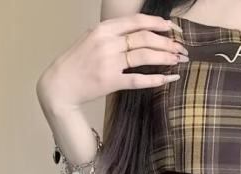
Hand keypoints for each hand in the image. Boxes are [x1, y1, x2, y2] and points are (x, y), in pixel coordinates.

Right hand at [36, 13, 186, 114]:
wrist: (60, 85)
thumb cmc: (77, 62)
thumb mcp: (91, 39)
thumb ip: (111, 34)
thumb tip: (135, 33)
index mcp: (103, 29)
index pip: (136, 22)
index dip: (157, 23)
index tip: (171, 28)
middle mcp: (107, 43)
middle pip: (144, 38)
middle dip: (167, 43)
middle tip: (181, 48)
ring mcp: (109, 62)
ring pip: (144, 56)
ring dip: (165, 58)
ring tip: (179, 61)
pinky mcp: (111, 82)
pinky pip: (138, 80)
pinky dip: (156, 79)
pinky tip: (169, 79)